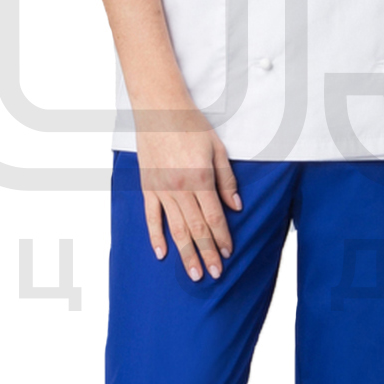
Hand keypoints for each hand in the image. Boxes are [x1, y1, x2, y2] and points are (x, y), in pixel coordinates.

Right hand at [136, 119, 242, 279]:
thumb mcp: (217, 149)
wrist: (159, 108)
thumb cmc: (191, 125)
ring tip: (193, 274)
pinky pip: (151, 216)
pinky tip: (162, 253)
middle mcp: (180, 188)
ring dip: (185, 253)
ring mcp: (161, 189)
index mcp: (200, 178)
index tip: (228, 255)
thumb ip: (227, 180)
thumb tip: (236, 206)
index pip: (214, 217)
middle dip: (206, 254)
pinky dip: (155, 236)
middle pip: (196, 228)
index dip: (221, 238)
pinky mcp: (147, 187)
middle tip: (213, 276)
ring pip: (175, 228)